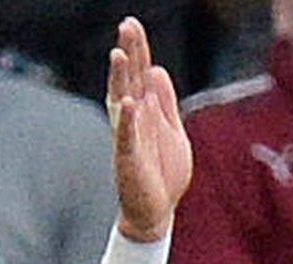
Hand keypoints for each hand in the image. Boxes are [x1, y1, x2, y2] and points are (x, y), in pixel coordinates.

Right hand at [106, 17, 191, 240]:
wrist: (157, 212)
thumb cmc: (163, 172)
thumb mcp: (173, 130)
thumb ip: (166, 102)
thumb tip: (156, 69)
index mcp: (145, 111)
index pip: (140, 73)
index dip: (138, 50)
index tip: (131, 23)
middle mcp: (133, 119)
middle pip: (130, 80)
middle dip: (129, 53)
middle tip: (126, 25)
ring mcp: (129, 137)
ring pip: (123, 102)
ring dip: (121, 79)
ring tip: (119, 54)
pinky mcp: (129, 159)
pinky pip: (126, 137)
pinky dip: (127, 121)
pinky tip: (129, 102)